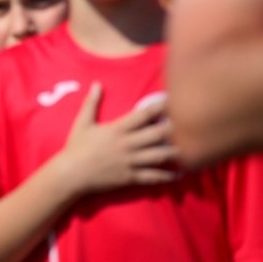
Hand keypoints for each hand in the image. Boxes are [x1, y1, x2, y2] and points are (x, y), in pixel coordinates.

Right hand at [55, 83, 177, 194]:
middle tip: (190, 123)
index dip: (160, 107)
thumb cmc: (76, 147)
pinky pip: (154, 177)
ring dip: (175, 151)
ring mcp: (131, 162)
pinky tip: (179, 174)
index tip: (173, 101)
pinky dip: (168, 176)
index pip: (143, 115)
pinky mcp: (131, 177)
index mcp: (117, 129)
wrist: (72, 173)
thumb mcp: (82, 122)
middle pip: (157, 134)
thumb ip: (91, 103)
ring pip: (160, 155)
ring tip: (189, 147)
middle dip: (174, 128)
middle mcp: (127, 144)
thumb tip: (97, 84)